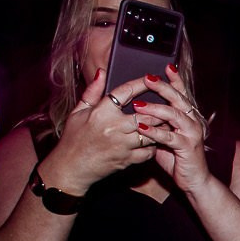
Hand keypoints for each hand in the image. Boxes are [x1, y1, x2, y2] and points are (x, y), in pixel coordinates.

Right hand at [40, 67, 157, 191]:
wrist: (71, 168)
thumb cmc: (73, 138)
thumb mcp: (78, 112)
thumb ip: (92, 92)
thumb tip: (101, 72)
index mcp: (101, 113)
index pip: (126, 92)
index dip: (141, 83)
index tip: (151, 78)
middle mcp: (114, 128)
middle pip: (145, 114)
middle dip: (158, 108)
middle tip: (168, 102)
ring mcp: (122, 145)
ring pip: (151, 133)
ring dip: (160, 127)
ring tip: (167, 120)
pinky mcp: (127, 160)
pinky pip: (148, 151)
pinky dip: (153, 145)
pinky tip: (154, 139)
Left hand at [132, 63, 215, 194]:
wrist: (194, 181)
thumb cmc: (177, 159)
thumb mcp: (165, 137)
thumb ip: (156, 123)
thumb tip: (138, 110)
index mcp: (188, 117)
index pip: (181, 94)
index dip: (175, 80)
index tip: (165, 66)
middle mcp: (193, 121)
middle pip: (178, 99)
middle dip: (163, 87)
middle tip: (147, 78)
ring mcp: (192, 134)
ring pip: (174, 115)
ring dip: (155, 108)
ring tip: (138, 105)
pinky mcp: (187, 147)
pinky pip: (169, 136)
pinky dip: (154, 131)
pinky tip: (142, 127)